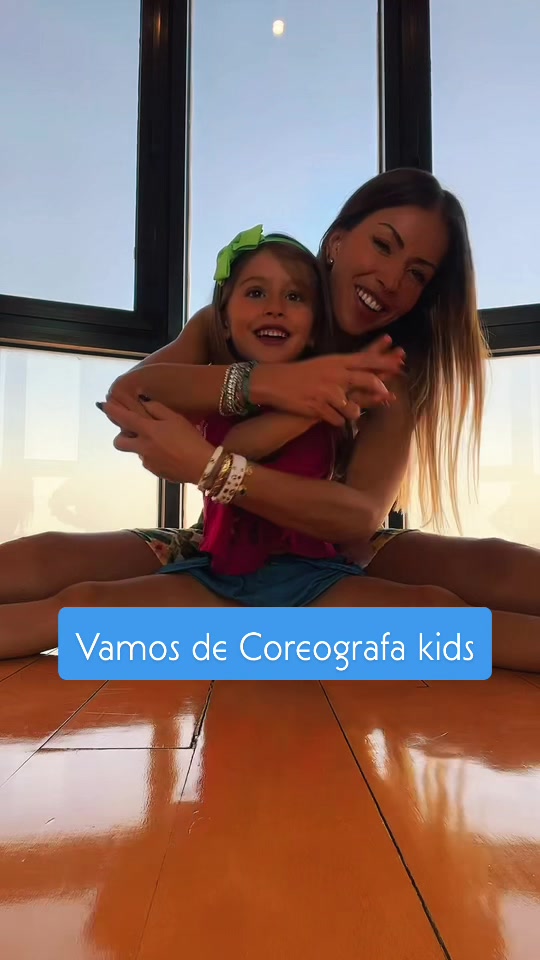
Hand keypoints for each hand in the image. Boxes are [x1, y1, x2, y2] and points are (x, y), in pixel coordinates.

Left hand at [98, 398, 212, 483]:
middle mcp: (143, 447)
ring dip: (142, 446)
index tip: (104, 405)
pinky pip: (149, 462)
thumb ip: (157, 409)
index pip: (123, 418)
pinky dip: (154, 457)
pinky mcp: (155, 472)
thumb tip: (143, 402)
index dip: (112, 411)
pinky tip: (170, 455)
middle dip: (121, 436)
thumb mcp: (176, 418)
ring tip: (163, 444)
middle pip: (119, 442)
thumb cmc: (190, 438)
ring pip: (136, 452)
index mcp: (148, 430)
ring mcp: (147, 461)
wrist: (202, 466)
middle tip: (133, 432)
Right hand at [249, 335, 405, 425]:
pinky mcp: (318, 407)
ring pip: (353, 407)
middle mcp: (334, 374)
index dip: (384, 362)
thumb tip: (363, 369)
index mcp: (336, 361)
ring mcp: (327, 392)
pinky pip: (337, 420)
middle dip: (378, 388)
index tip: (399, 363)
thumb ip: (343, 367)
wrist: (274, 382)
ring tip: (348, 413)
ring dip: (353, 413)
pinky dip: (337, 421)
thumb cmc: (299, 373)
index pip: (366, 359)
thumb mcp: (323, 364)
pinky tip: (332, 419)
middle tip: (387, 394)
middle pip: (366, 380)